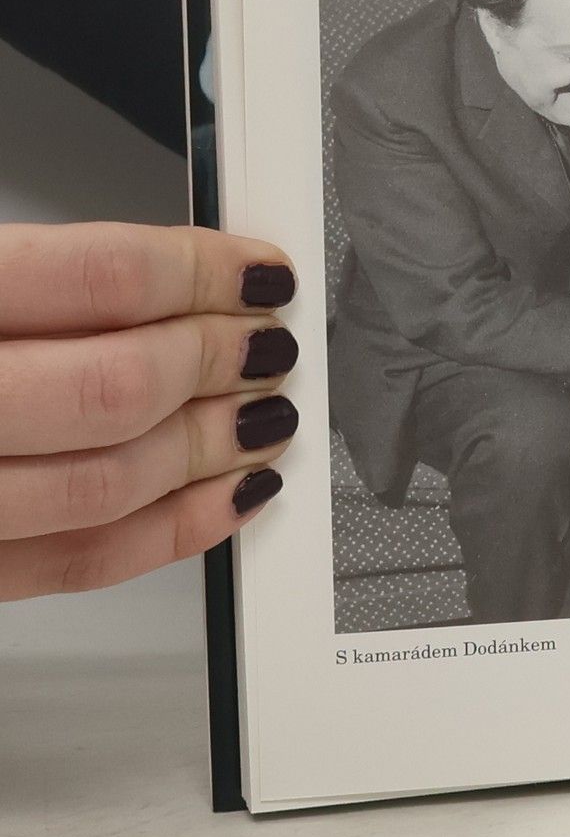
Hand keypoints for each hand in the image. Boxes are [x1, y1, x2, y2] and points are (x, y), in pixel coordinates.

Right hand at [0, 223, 300, 600]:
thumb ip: (33, 275)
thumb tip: (173, 274)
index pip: (100, 277)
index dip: (206, 272)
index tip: (259, 272)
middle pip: (119, 384)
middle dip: (221, 360)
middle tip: (269, 341)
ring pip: (111, 480)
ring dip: (215, 446)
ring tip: (263, 411)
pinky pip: (78, 564)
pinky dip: (175, 531)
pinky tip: (227, 494)